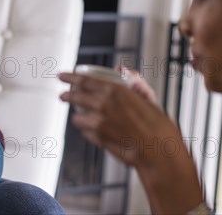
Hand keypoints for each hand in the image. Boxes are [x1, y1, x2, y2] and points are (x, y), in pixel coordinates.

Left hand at [58, 71, 203, 212]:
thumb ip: (133, 81)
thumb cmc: (157, 125)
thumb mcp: (148, 97)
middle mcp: (104, 105)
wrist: (159, 152)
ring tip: (79, 116)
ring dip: (78, 115)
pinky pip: (85, 132)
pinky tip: (93, 130)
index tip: (63, 75)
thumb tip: (121, 68)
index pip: (86, 80)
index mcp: (116, 91)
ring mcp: (99, 122)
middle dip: (67, 95)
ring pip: (77, 116)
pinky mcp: (98, 138)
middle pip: (76, 96)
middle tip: (63, 95)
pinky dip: (87, 130)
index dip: (71, 77)